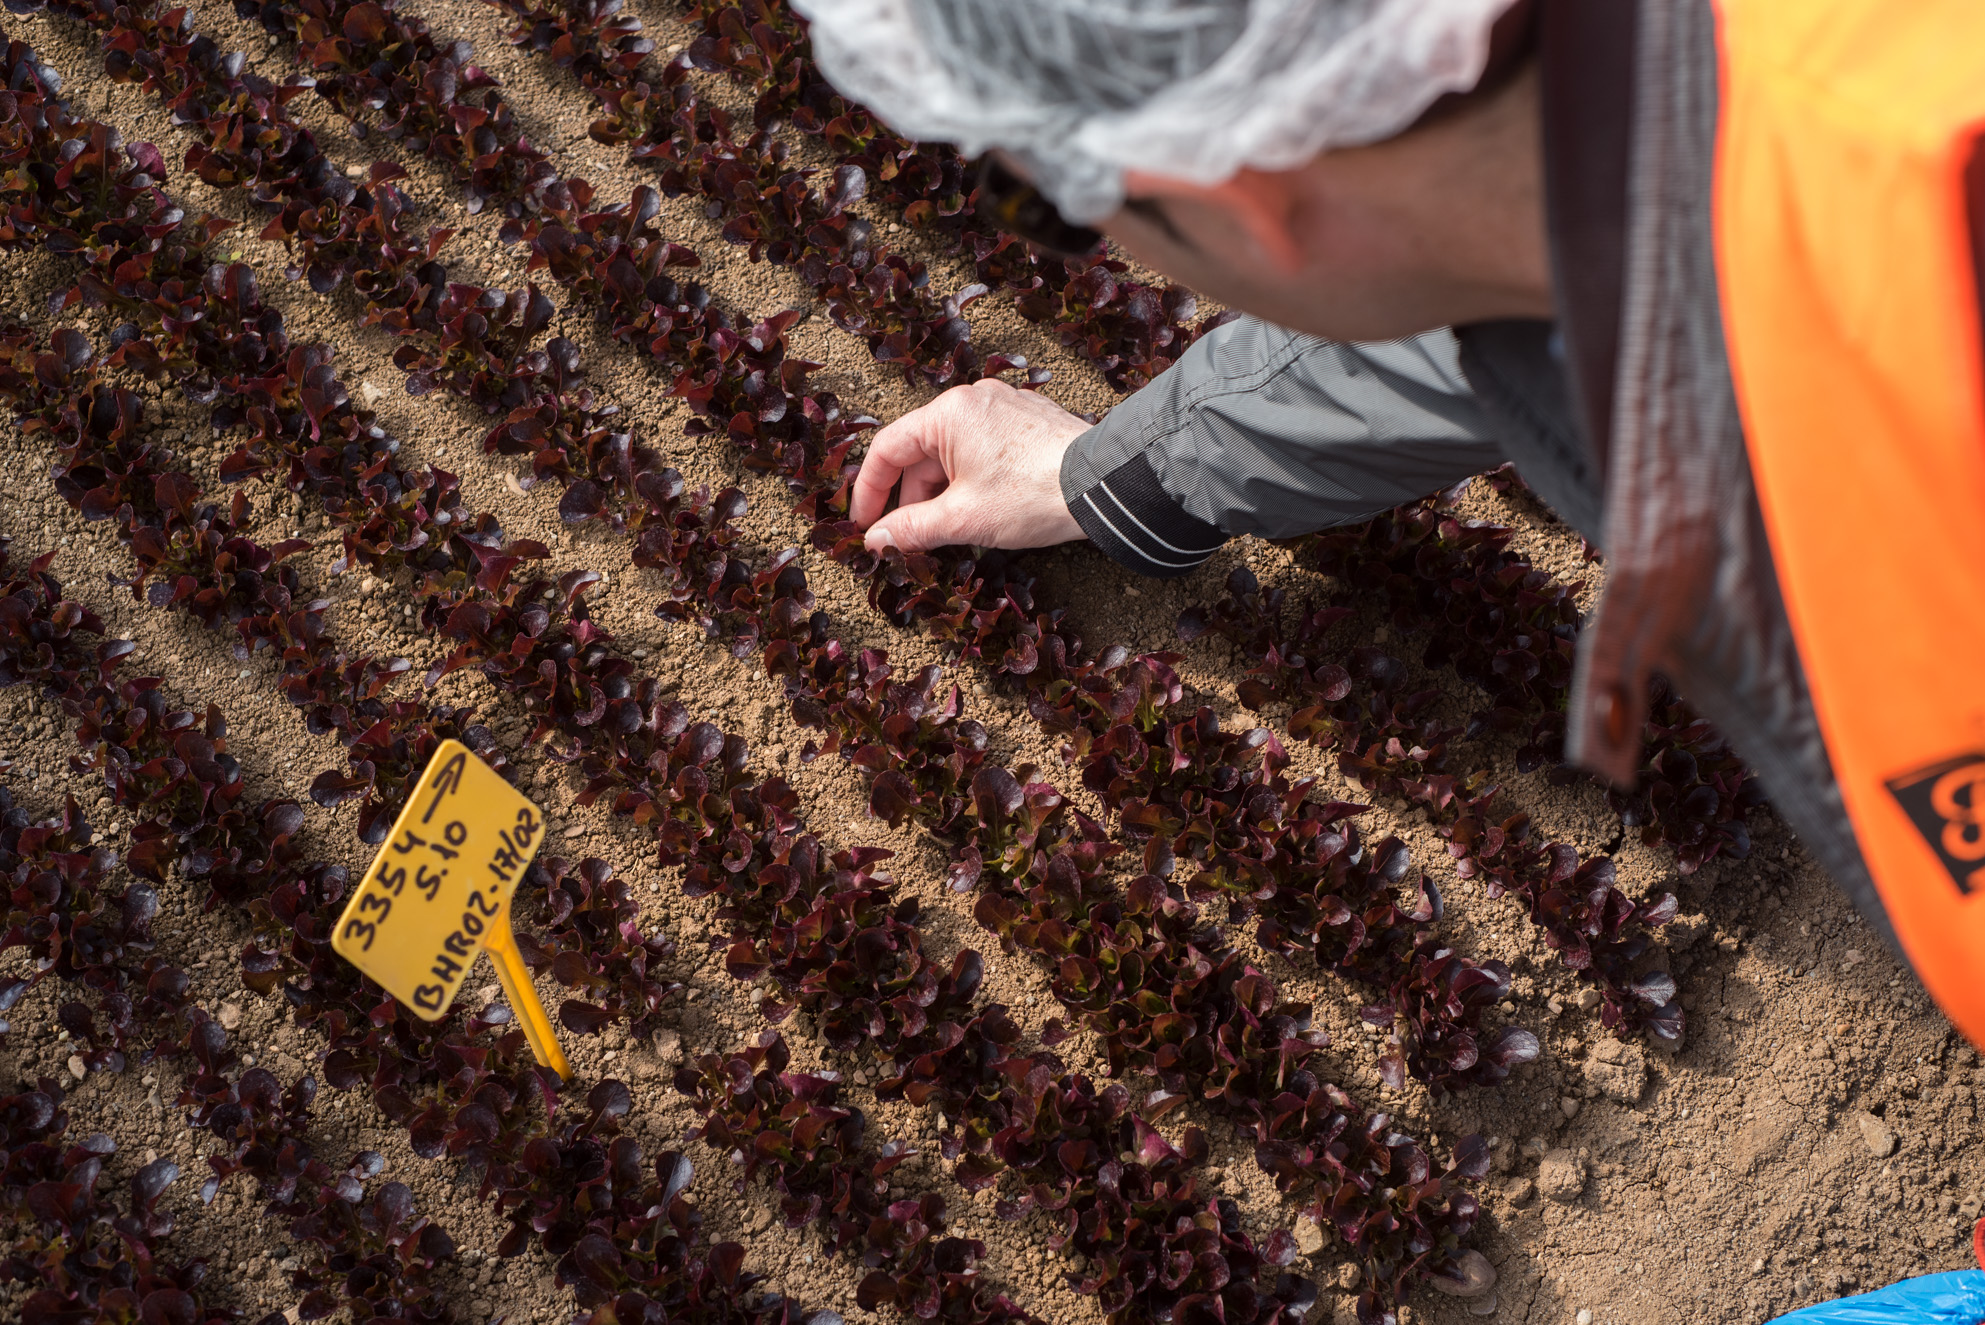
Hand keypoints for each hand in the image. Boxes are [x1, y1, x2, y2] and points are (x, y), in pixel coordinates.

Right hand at [851, 379, 1090, 553]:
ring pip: (953, 452)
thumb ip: (911, 529)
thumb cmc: (1033, 495)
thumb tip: (877, 540)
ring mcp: (1003, 406)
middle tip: (912, 539)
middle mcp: (973, 400)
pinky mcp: (1027, 419)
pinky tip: (984, 509)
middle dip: (913, 498)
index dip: (870, 492)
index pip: (887, 450)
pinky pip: (984, 447)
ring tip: (953, 529)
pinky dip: (972, 478)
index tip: (865, 525)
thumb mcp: (963, 520)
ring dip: (944, 492)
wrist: (1104, 485)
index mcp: (948, 414)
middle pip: (921, 452)